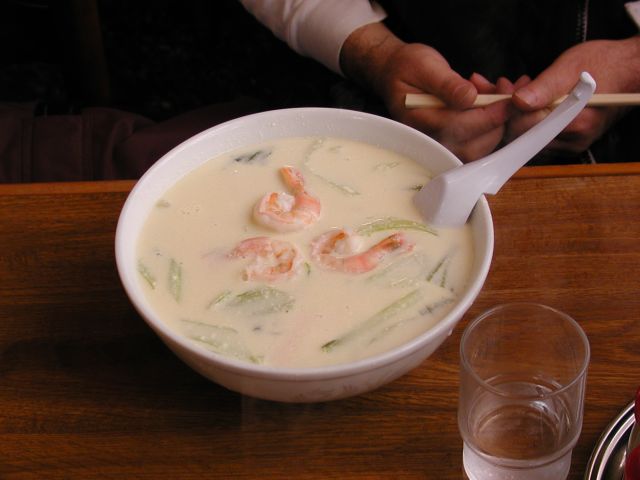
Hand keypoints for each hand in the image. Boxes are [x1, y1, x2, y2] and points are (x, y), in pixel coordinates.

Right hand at [340, 23, 511, 161]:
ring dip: (498, 122)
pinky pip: (478, 143)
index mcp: (420, 121)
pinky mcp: (452, 144)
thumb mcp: (425, 66)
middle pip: (475, 146)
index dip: (490, 115)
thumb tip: (469, 97)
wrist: (395, 75)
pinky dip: (493, 124)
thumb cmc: (407, 68)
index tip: (510, 99)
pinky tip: (491, 100)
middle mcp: (430, 140)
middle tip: (506, 89)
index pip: (461, 127)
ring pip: (480, 148)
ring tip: (497, 90)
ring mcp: (441, 145)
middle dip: (499, 120)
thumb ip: (446, 84)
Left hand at [509, 36, 639, 153]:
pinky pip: (540, 137)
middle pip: (524, 135)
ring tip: (523, 88)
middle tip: (508, 85)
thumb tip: (518, 101)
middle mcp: (573, 140)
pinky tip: (533, 101)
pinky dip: (530, 120)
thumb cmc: (604, 63)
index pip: (525, 126)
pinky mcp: (570, 143)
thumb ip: (543, 87)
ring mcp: (572, 145)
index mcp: (574, 123)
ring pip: (530, 137)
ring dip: (519, 114)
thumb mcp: (570, 66)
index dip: (508, 107)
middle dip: (510, 110)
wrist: (630, 71)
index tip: (504, 87)